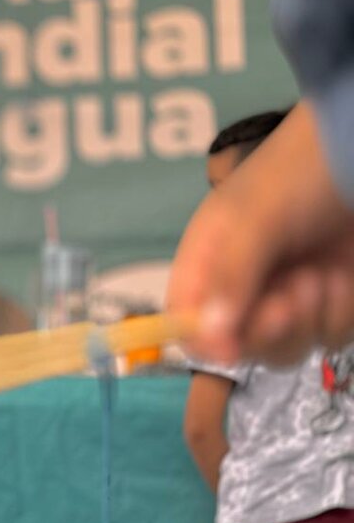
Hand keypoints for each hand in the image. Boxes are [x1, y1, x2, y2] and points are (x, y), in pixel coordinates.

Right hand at [168, 103, 353, 364]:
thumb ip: (230, 276)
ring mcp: (289, 295)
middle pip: (238, 344)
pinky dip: (340, 315)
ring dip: (309, 321)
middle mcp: (243, 285)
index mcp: (207, 262)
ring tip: (321, 276)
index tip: (233, 348)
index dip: (203, 340)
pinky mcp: (331, 303)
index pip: (184, 320)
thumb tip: (208, 337)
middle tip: (291, 301)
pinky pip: (330, 336)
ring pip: (288, 347)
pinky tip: (342, 279)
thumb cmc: (299, 174)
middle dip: (268, 331)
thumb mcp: (254, 220)